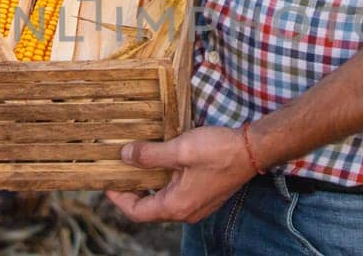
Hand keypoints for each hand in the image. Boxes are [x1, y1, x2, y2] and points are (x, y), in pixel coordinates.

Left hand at [106, 126, 258, 222]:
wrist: (254, 150)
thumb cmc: (220, 151)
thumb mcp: (180, 149)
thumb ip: (150, 155)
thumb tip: (125, 156)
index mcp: (176, 205)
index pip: (136, 212)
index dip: (118, 198)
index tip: (108, 181)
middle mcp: (186, 211)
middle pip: (148, 208)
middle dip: (132, 190)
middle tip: (119, 170)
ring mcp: (197, 205)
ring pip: (163, 200)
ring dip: (148, 185)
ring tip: (137, 163)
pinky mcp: (205, 196)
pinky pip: (177, 194)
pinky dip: (164, 182)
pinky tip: (161, 163)